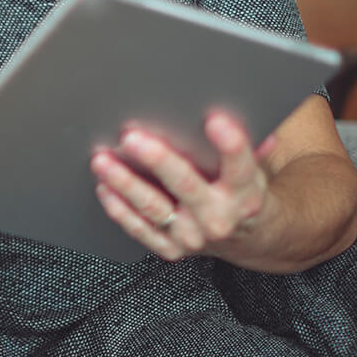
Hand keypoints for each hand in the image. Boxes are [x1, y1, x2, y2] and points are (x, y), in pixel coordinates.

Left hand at [89, 111, 276, 260]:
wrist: (248, 240)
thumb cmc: (243, 194)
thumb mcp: (254, 170)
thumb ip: (245, 145)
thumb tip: (240, 107)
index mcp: (245, 194)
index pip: (239, 166)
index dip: (230, 143)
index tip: (215, 119)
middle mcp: (218, 218)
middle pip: (186, 185)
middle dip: (157, 160)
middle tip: (131, 137)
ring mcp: (193, 237)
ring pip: (153, 208)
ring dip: (125, 183)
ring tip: (102, 161)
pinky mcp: (172, 248)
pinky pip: (140, 229)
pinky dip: (119, 209)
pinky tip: (104, 188)